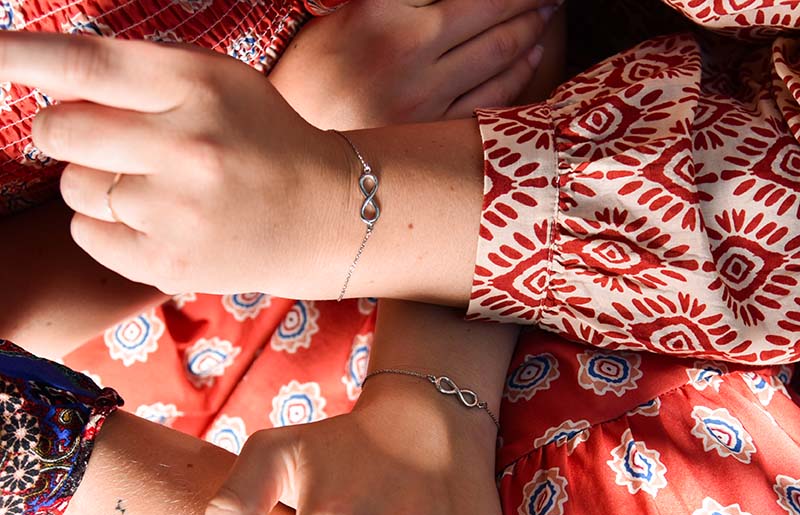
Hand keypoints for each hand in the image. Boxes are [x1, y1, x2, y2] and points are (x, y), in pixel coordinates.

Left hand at [0, 32, 349, 297]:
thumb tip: (47, 79)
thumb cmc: (266, 143)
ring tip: (143, 188)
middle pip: (61, 131)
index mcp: (198, 87)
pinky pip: (89, 235)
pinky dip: (103, 226)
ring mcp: (178, 211)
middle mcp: (186, 146)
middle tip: (98, 141)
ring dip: (91, 183)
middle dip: (64, 133)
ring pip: (73, 187)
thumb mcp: (220, 84)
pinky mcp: (171, 263)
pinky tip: (146, 222)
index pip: (84, 65)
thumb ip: (142, 75)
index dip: (17, 57)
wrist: (325, 216)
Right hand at [270, 0, 558, 128]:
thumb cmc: (308, 79)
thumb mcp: (340, 18)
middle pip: (490, 13)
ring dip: (530, 30)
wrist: (288, 155)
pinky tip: (529, 59)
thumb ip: (392, 3)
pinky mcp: (432, 136)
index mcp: (378, 14)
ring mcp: (423, 99)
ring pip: (498, 56)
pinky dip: (517, 76)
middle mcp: (406, 52)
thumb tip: (435, 2)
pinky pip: (489, 101)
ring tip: (546, 15)